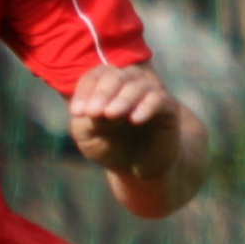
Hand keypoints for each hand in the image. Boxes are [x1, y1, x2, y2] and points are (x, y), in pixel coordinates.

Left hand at [67, 60, 178, 177]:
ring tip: (111, 115)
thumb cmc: (109, 146)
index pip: (93, 78)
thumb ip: (87, 121)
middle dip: (102, 93)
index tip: (76, 113)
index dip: (84, 92)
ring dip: (122, 99)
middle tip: (93, 112)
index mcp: (104, 85)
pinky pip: (158, 98)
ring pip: (137, 84)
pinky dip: (146, 106)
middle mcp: (127, 83)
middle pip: (114, 76)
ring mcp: (149, 92)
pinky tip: (135, 119)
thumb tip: (95, 110)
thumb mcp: (89, 137)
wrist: (137, 167)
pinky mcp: (168, 107)